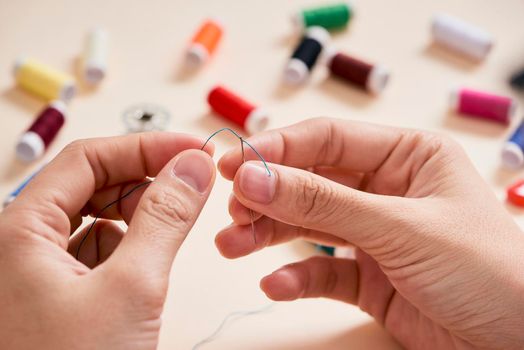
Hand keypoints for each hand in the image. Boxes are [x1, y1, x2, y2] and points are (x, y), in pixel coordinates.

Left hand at [0, 132, 215, 349]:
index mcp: (19, 231)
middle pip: (89, 184)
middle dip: (144, 179)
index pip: (89, 159)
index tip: (194, 151)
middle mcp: (20, 245)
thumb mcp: (132, 289)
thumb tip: (195, 166)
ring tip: (174, 227)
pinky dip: (128, 246)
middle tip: (194, 183)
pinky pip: (96, 251)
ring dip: (139, 214)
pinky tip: (147, 264)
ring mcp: (36, 272)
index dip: (146, 147)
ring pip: (95, 218)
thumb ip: (166, 217)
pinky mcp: (56, 296)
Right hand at [216, 118, 523, 349]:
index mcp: (406, 156)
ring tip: (232, 244)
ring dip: (268, 234)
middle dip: (268, 194)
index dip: (277, 148)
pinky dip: (296, 277)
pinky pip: (322, 270)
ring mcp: (374, 234)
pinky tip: (276, 285)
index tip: (234, 164)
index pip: (327, 139)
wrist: (521, 347)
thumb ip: (323, 204)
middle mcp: (386, 190)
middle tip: (232, 208)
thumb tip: (255, 177)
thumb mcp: (401, 228)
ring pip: (308, 225)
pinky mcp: (368, 277)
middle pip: (310, 181)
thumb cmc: (489, 272)